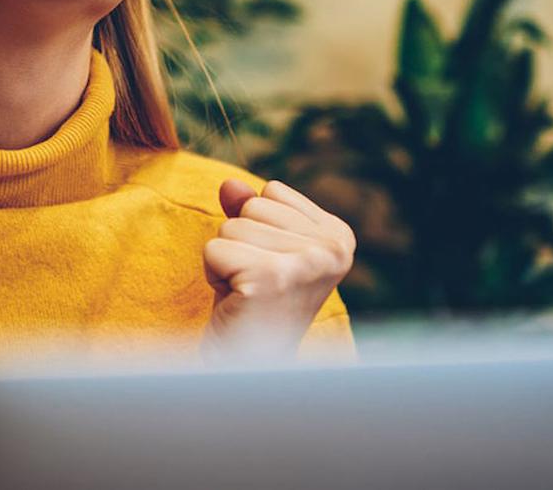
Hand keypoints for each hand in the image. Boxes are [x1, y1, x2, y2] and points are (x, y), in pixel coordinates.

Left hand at [202, 180, 354, 361]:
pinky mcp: (269, 278)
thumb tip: (228, 185)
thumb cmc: (255, 308)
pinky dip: (213, 275)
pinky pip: (214, 249)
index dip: (257, 230)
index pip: (272, 191)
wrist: (251, 367)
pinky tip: (236, 302)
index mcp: (339, 236)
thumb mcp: (258, 248)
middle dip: (240, 244)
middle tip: (255, 285)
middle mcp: (332, 248)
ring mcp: (305, 262)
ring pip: (230, 226)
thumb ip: (249, 211)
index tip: (271, 269)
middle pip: (251, 206)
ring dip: (226, 261)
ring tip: (246, 294)